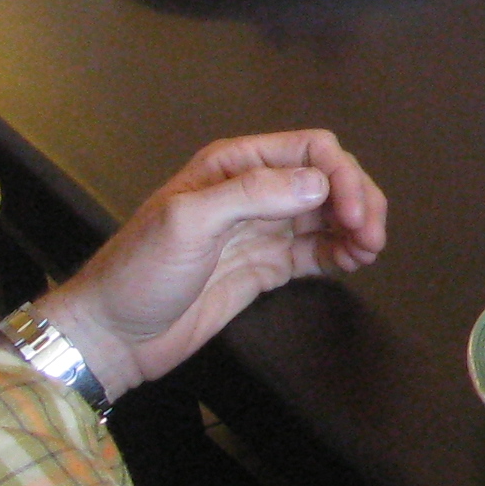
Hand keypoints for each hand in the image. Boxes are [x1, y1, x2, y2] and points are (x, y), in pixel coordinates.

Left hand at [32, 130, 386, 398]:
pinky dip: (343, 251)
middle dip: (358, 200)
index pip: (310, 150)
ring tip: (368, 251)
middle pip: (328, 179)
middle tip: (372, 237)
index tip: (354, 216)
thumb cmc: (139, 272)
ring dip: (357, 226)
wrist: (112, 336)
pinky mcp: (267, 266)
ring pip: (329, 214)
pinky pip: (317, 249)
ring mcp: (262, 230)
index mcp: (234, 165)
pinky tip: (354, 262)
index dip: (341, 176)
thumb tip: (321, 185)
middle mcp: (253, 190)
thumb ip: (254, 194)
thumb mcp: (188, 221)